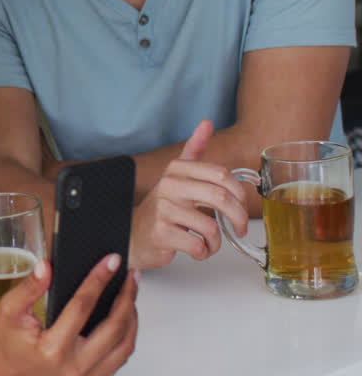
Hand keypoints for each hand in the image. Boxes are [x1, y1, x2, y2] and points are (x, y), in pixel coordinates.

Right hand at [0, 255, 137, 375]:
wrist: (1, 375)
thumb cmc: (6, 343)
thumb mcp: (9, 309)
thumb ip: (30, 287)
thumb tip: (47, 266)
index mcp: (52, 349)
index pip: (83, 307)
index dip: (99, 280)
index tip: (110, 262)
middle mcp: (73, 367)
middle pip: (114, 327)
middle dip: (126, 297)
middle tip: (130, 276)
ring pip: (124, 345)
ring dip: (131, 317)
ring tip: (130, 294)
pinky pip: (119, 358)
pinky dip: (126, 336)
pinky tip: (124, 317)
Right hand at [130, 121, 248, 269]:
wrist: (134, 235)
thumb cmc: (163, 208)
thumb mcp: (177, 176)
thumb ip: (193, 150)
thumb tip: (206, 123)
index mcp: (176, 169)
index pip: (220, 174)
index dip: (239, 192)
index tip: (241, 205)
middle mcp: (168, 185)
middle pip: (220, 197)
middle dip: (237, 217)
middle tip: (239, 227)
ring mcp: (163, 209)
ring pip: (210, 226)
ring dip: (217, 241)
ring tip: (210, 242)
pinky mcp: (161, 233)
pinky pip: (197, 244)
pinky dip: (204, 252)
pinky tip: (197, 249)